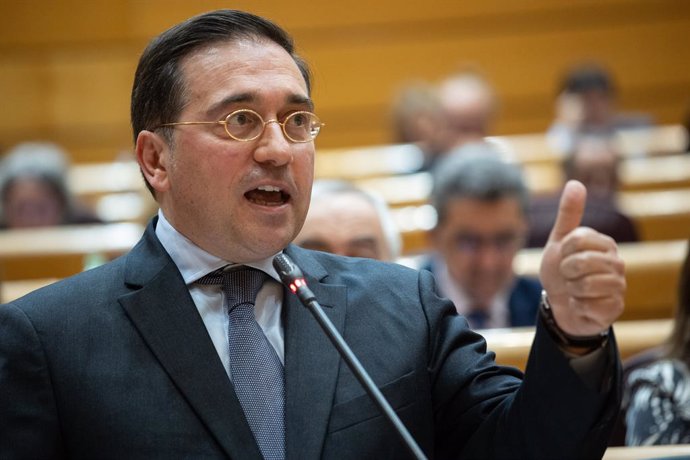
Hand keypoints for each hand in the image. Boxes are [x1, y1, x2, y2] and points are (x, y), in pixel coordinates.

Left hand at [539, 180, 625, 336]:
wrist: (561, 304)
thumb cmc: (562, 271)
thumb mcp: (559, 240)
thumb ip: (569, 214)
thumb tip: (576, 183)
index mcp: (605, 243)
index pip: (576, 239)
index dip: (562, 251)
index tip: (564, 257)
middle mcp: (617, 263)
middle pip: (580, 262)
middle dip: (565, 271)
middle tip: (568, 276)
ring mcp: (619, 286)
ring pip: (585, 284)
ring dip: (571, 290)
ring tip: (575, 290)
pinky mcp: (615, 308)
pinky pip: (588, 305)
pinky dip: (577, 306)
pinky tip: (582, 305)